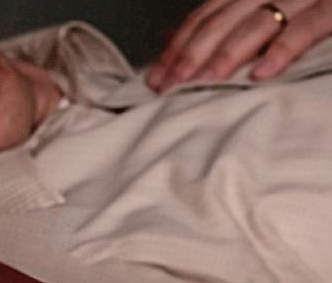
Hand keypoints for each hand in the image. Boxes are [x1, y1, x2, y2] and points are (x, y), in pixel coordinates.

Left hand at [146, 0, 331, 91]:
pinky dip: (283, 49)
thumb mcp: (269, 4)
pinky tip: (262, 73)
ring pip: (257, 23)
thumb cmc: (312, 2)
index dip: (179, 44)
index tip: (156, 75)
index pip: (206, 14)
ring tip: (203, 83)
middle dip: (191, 55)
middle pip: (222, 21)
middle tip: (170, 87)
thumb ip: (228, 19)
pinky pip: (308, 27)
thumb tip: (177, 42)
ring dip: (226, 55)